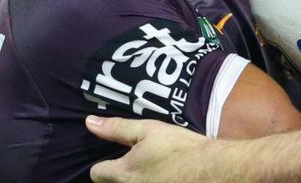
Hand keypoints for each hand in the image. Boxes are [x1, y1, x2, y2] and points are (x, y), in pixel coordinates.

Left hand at [86, 116, 208, 182]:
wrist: (211, 170)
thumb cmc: (180, 147)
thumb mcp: (148, 130)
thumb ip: (117, 128)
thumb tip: (89, 122)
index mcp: (124, 172)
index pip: (97, 173)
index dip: (103, 164)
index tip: (116, 157)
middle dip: (118, 176)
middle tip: (137, 163)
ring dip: (136, 180)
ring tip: (152, 169)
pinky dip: (151, 182)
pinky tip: (164, 176)